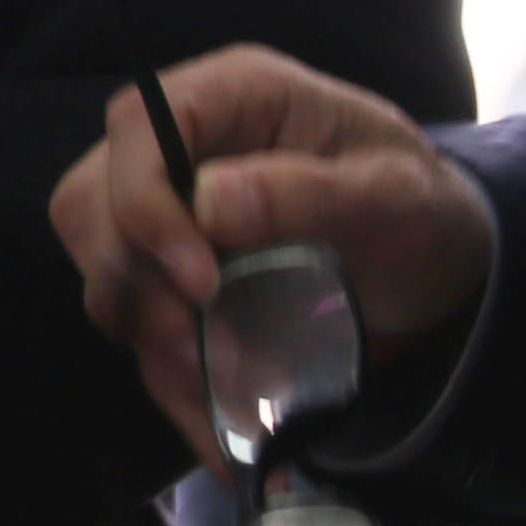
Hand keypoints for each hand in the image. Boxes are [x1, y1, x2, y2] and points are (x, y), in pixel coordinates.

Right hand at [50, 48, 495, 479]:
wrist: (433, 264)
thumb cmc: (419, 208)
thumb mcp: (393, 194)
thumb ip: (309, 190)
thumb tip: (209, 201)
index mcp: (235, 94)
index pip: (138, 125)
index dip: (145, 204)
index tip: (200, 281)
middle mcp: (184, 144)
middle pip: (92, 200)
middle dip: (136, 281)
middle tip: (200, 340)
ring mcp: (168, 212)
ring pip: (99, 268)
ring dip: (147, 334)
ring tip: (219, 379)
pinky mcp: (171, 276)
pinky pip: (136, 328)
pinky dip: (171, 383)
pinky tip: (223, 430)